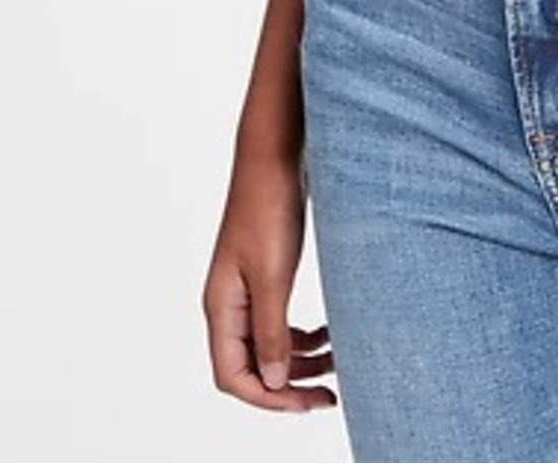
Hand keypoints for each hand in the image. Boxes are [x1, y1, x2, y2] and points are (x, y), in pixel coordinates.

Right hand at [202, 148, 337, 414]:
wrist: (275, 154)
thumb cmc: (268, 205)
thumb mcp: (273, 273)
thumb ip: (270, 329)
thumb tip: (273, 379)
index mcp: (221, 306)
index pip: (233, 376)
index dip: (268, 398)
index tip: (308, 404)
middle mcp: (229, 302)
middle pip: (251, 367)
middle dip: (288, 385)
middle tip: (329, 395)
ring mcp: (246, 288)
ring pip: (268, 345)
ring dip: (299, 361)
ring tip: (336, 362)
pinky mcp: (266, 273)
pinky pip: (279, 321)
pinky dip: (302, 335)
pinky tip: (327, 333)